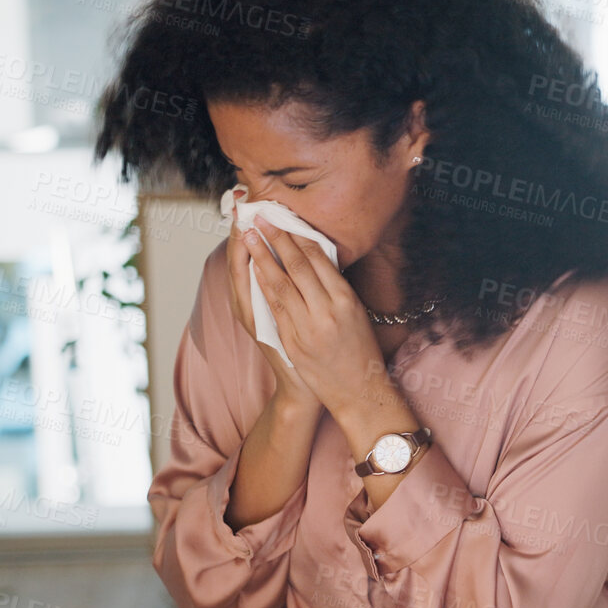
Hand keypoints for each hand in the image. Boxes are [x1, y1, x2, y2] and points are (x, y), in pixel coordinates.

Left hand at [237, 219, 389, 418]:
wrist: (356, 390)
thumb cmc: (359, 348)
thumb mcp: (355, 312)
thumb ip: (334, 286)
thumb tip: (311, 254)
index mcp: (346, 299)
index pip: (317, 258)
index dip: (297, 234)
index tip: (284, 217)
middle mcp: (326, 311)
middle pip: (295, 265)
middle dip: (275, 237)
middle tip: (259, 216)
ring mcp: (307, 327)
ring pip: (278, 283)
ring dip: (260, 256)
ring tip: (248, 235)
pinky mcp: (292, 342)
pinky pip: (273, 307)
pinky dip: (260, 284)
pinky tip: (252, 268)